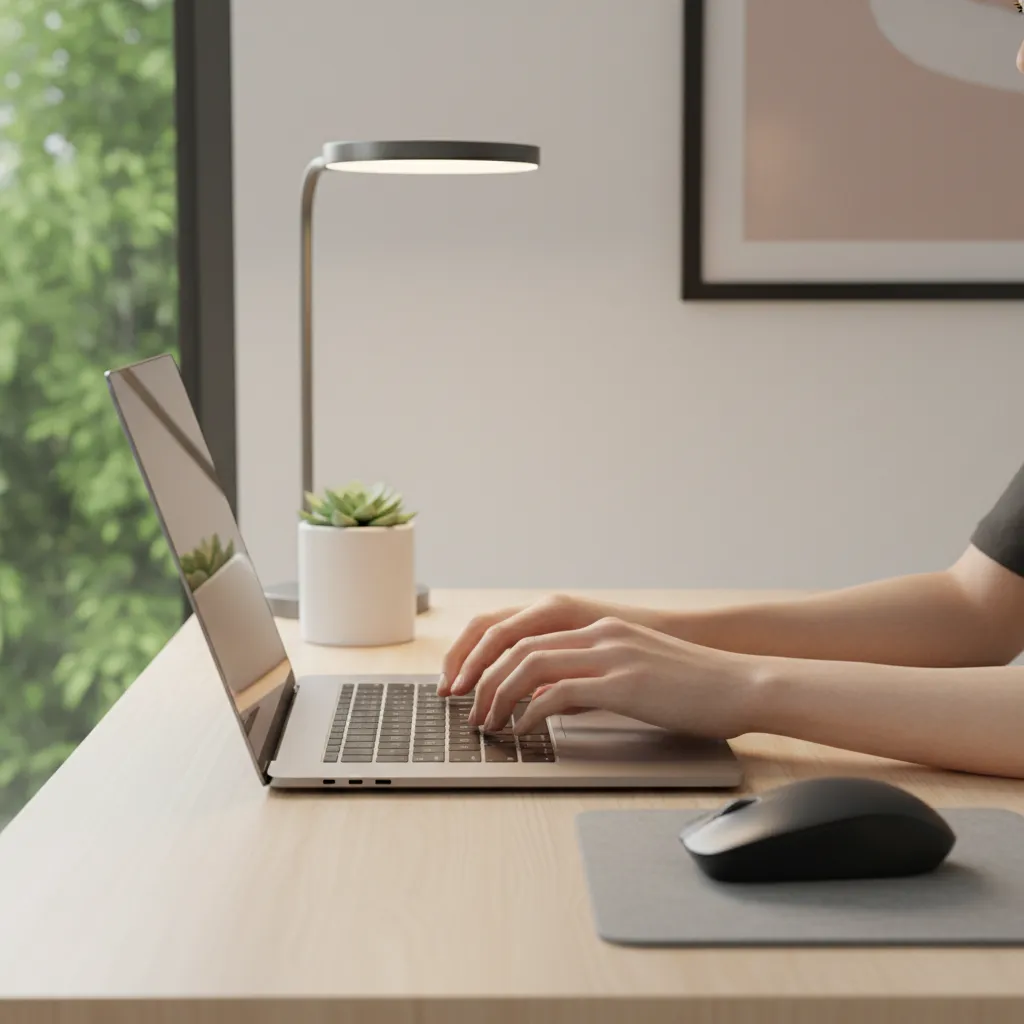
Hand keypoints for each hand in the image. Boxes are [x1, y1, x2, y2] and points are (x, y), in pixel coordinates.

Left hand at [460, 614, 760, 737]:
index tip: (465, 682)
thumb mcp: (633, 670)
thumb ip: (591, 678)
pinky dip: (532, 712)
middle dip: (480, 676)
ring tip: (487, 722)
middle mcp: (599, 633)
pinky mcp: (624, 683)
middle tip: (464, 706)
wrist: (742, 684)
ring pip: (529, 665)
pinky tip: (524, 730)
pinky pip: (560, 694)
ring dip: (498, 695)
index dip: (485, 655)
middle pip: (516, 644)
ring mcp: (611, 654)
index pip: (523, 631)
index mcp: (599, 627)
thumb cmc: (692, 685)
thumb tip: (548, 699)